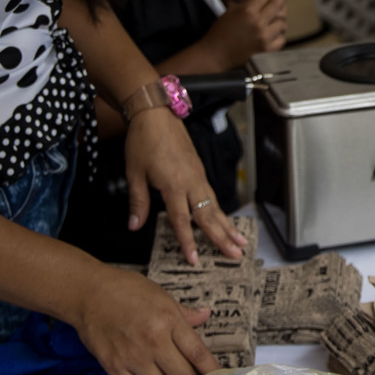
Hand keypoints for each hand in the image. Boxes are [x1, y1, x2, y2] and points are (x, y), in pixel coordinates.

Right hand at [71, 264, 218, 374]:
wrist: (88, 292)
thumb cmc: (126, 290)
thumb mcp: (161, 295)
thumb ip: (184, 312)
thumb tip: (206, 315)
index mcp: (169, 320)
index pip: (198, 353)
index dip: (211, 371)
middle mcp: (153, 341)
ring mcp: (132, 356)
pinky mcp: (112, 366)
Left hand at [122, 105, 248, 265]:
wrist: (156, 114)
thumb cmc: (143, 140)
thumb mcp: (134, 173)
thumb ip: (138, 202)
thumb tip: (134, 225)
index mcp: (173, 184)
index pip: (182, 220)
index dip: (187, 242)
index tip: (194, 260)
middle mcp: (191, 182)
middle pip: (209, 216)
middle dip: (222, 238)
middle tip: (236, 255)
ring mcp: (198, 176)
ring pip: (215, 206)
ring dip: (228, 226)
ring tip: (240, 242)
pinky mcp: (199, 171)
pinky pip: (212, 196)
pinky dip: (220, 211)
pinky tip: (224, 220)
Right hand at [201, 0, 286, 62]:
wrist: (215, 54)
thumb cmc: (220, 32)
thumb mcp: (231, 11)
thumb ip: (248, 3)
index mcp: (247, 10)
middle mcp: (258, 22)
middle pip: (278, 5)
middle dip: (277, 1)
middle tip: (274, 3)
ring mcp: (264, 37)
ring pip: (282, 23)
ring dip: (277, 21)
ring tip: (271, 22)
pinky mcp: (266, 49)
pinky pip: (281, 39)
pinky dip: (278, 36)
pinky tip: (272, 34)